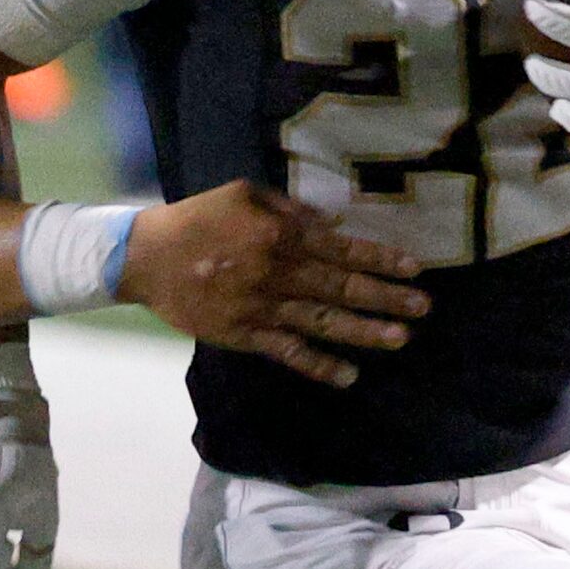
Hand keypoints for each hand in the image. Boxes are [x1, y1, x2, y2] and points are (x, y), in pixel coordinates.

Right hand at [118, 182, 429, 386]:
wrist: (146, 257)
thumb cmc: (197, 219)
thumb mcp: (243, 193)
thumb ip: (289, 208)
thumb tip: (332, 225)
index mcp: (281, 234)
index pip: (342, 248)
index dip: (381, 259)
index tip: (414, 268)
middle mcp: (279, 272)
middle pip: (342, 287)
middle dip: (386, 297)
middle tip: (423, 307)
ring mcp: (263, 308)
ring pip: (324, 322)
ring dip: (365, 332)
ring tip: (401, 339)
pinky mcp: (245, 335)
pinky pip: (289, 353)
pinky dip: (319, 366)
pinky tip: (348, 375)